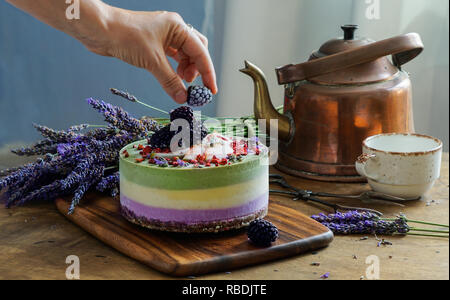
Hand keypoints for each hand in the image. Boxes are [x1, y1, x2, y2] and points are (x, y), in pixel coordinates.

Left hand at [93, 8, 217, 103]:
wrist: (99, 30)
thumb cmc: (125, 37)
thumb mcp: (152, 61)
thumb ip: (170, 81)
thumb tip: (183, 98)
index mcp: (178, 27)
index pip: (200, 52)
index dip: (208, 73)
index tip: (211, 90)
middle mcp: (173, 29)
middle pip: (196, 51)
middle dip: (197, 69)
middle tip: (193, 86)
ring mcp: (163, 36)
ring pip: (184, 55)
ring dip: (185, 70)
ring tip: (181, 82)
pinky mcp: (153, 43)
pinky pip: (172, 57)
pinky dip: (174, 69)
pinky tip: (173, 78)